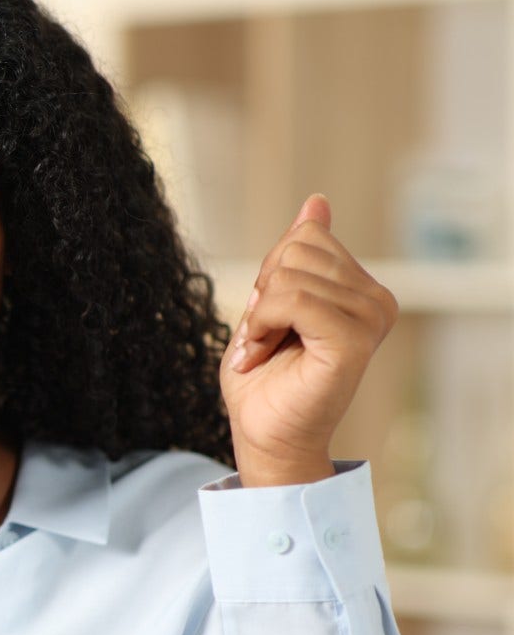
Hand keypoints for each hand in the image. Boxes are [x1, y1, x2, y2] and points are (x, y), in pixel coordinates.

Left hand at [221, 194, 398, 486]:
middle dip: (263, 293)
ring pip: (289, 275)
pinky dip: (260, 325)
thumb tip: (317, 202)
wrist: (263, 433)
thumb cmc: (266, 378)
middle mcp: (376, 300)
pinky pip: (291, 300)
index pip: (306, 237)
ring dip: (257, 316)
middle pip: (299, 248)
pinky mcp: (353, 340)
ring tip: (264, 351)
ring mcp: (369, 319)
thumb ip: (297, 255)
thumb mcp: (272, 301)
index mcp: (362, 289)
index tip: (266, 319)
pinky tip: (259, 355)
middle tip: (264, 337)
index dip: (269, 275)